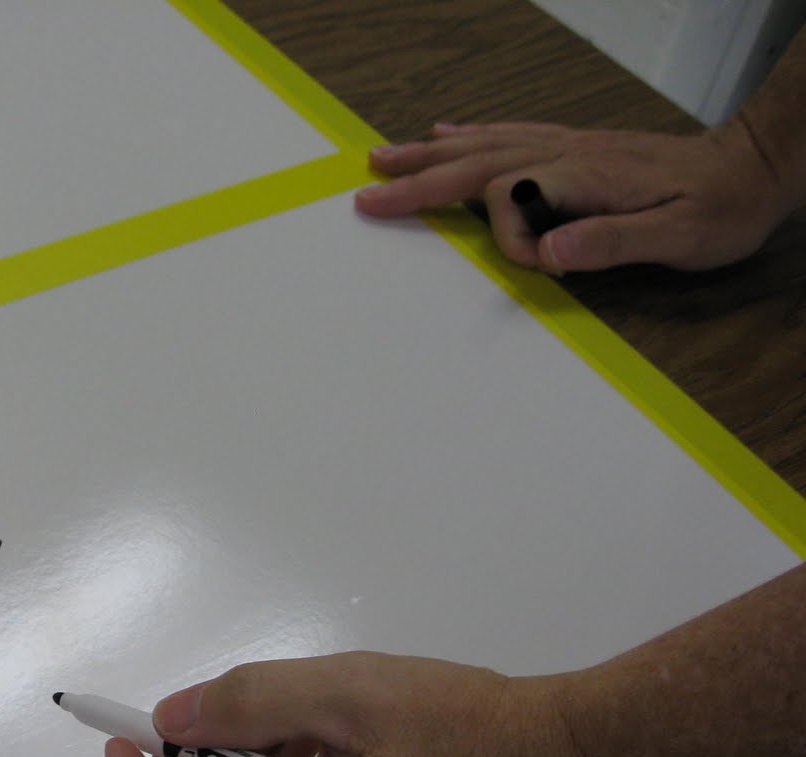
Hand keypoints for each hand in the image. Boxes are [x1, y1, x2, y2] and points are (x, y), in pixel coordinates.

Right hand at [354, 122, 788, 272]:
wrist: (750, 169)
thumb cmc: (717, 211)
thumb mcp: (677, 237)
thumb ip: (610, 242)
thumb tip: (549, 250)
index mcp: (585, 176)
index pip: (514, 201)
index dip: (514, 239)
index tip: (542, 263)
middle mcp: (567, 153)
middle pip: (476, 163)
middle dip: (417, 179)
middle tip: (366, 192)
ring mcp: (567, 145)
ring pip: (483, 145)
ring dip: (428, 155)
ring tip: (383, 158)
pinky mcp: (573, 146)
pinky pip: (507, 135)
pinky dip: (468, 136)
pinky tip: (445, 133)